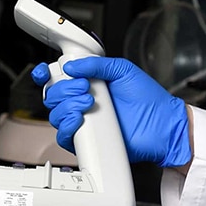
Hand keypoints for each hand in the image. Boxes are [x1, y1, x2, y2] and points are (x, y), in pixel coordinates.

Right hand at [33, 57, 190, 166]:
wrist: (161, 125)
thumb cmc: (148, 99)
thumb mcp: (123, 70)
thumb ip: (97, 65)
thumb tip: (72, 67)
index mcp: (88, 83)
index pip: (57, 79)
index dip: (45, 75)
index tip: (44, 72)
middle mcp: (81, 102)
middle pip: (52, 96)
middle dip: (63, 89)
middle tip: (85, 87)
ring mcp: (83, 122)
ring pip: (55, 115)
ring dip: (67, 106)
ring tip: (89, 102)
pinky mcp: (86, 141)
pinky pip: (63, 136)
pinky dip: (67, 126)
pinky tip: (80, 119)